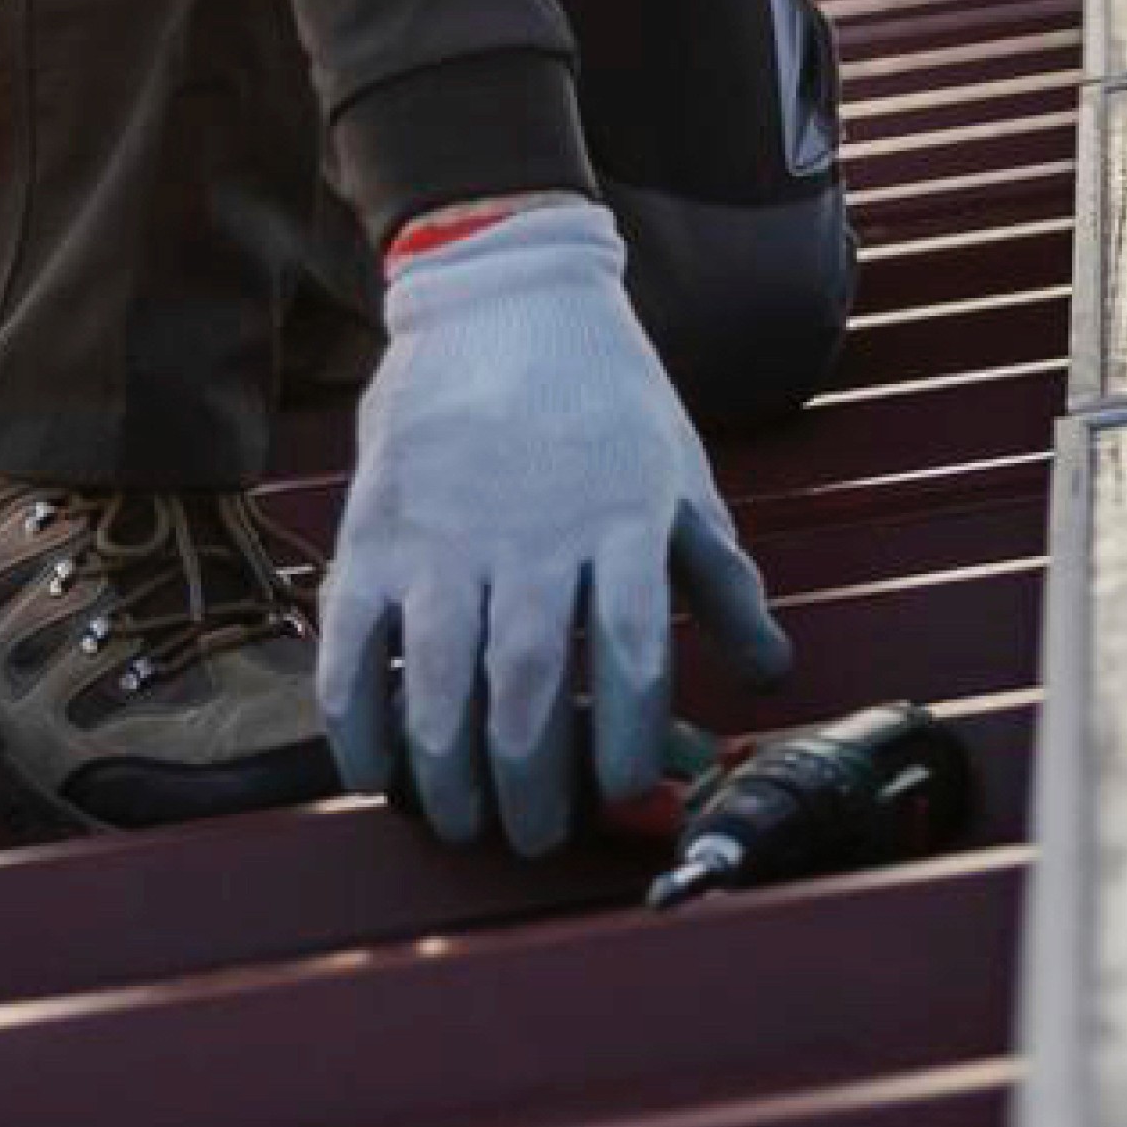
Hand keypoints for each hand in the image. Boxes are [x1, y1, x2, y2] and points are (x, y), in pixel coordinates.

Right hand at [319, 195, 790, 852]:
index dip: (630, 741)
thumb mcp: (679, 471)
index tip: (625, 791)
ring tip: (461, 821)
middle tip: (532, 837)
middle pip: (534, 690)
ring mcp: (446, 532)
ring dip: (449, 775)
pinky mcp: (375, 529)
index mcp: (622, 518)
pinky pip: (356, 648)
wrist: (501, 289)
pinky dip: (360, 723)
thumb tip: (770, 673)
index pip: (634, 656)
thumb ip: (721, 579)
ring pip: (443, 684)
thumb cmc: (607, 393)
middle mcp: (534, 531)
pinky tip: (376, 772)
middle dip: (532, 786)